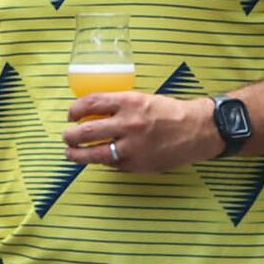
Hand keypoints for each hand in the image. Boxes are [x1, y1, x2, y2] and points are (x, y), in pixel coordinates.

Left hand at [65, 92, 218, 173]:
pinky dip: (102, 161)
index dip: (75, 110)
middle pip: (85, 131)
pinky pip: (110, 164)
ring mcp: (131, 147)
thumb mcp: (143, 100)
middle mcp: (128, 124)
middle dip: (70, 135)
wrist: (196, 130)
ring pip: (93, 153)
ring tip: (71, 153)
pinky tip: (99, 158)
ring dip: (76, 154)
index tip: (71, 115)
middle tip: (66, 136)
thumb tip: (91, 113)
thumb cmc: (169, 113)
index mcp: (129, 102)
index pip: (90, 103)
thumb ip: (118, 106)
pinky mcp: (135, 164)